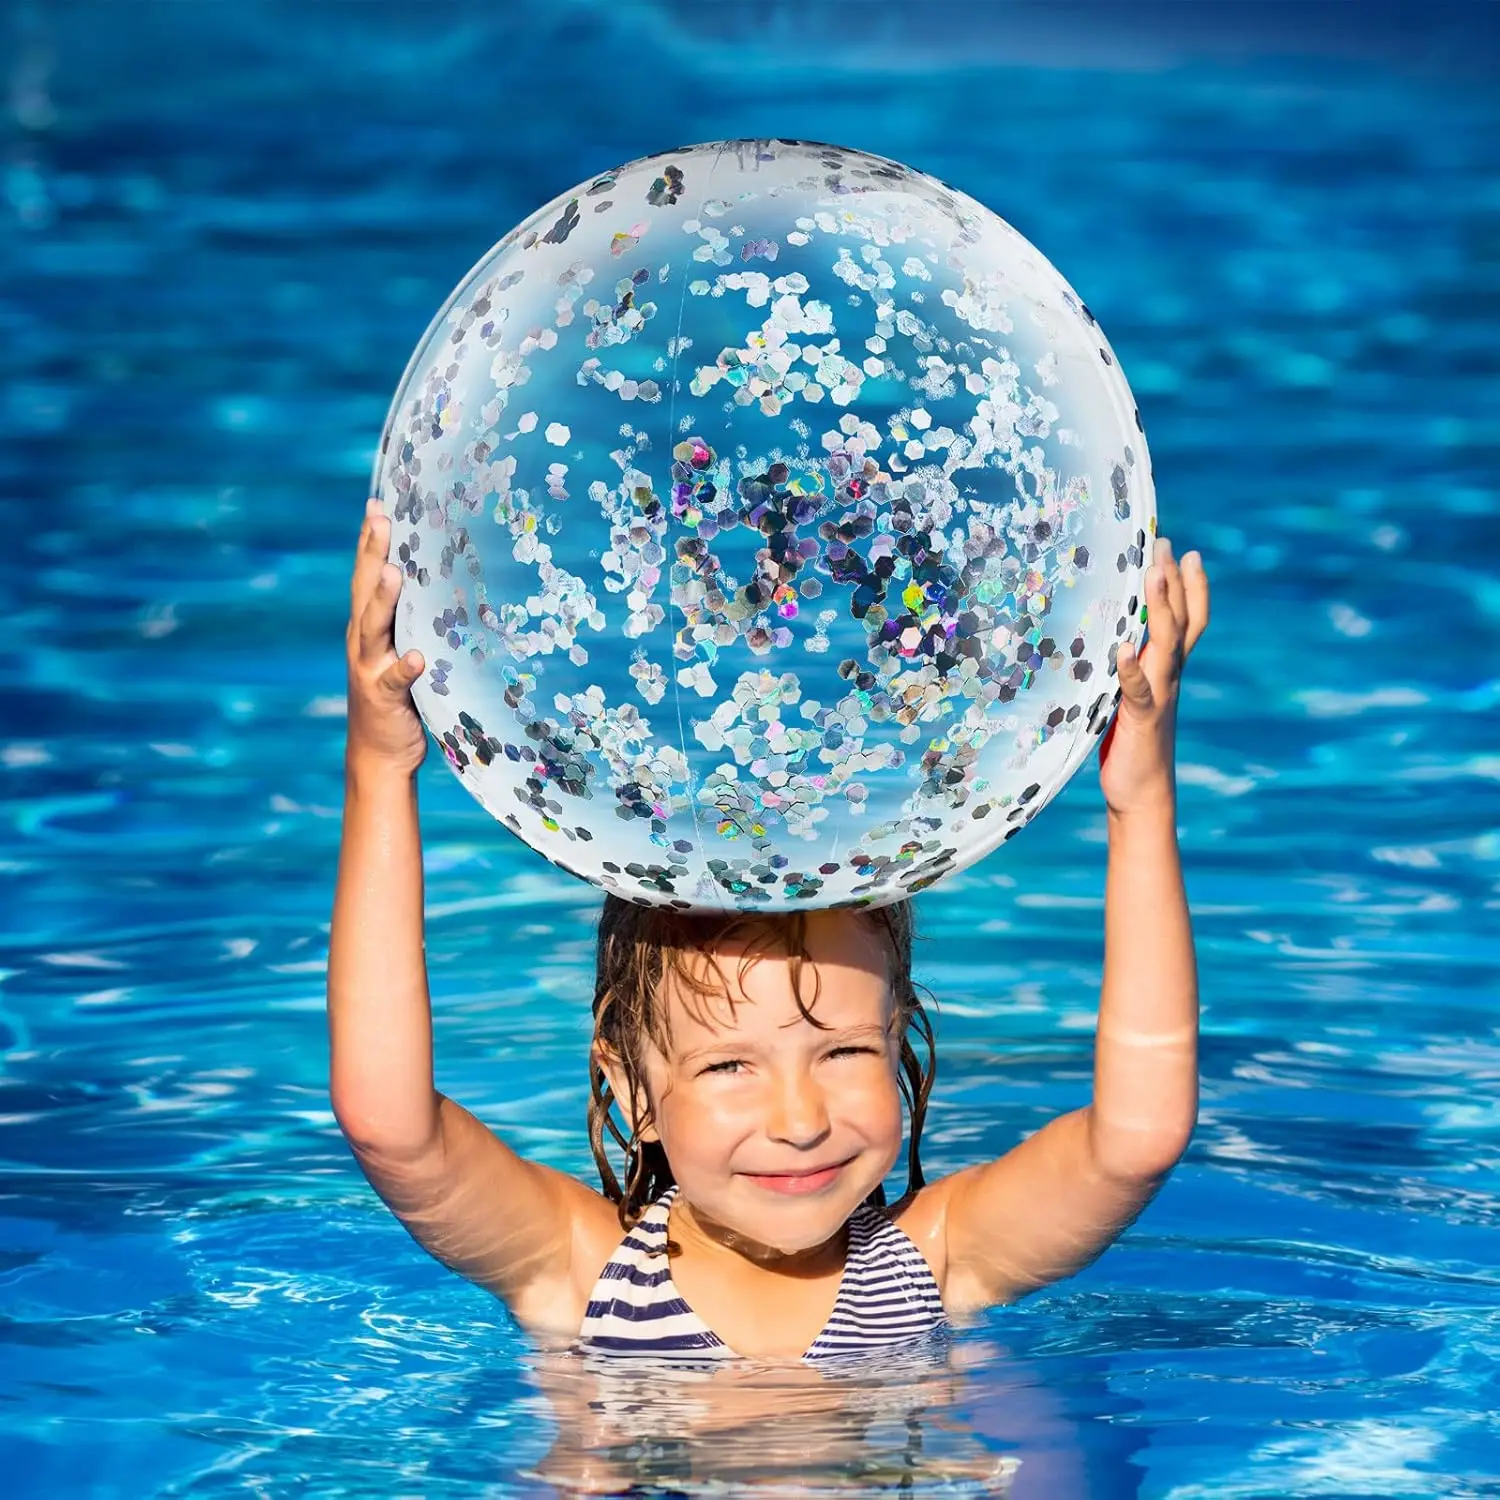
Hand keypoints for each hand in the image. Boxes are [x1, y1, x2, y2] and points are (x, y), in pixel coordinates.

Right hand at [345, 498, 427, 776]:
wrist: (380, 754)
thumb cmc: (400, 697)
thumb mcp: (404, 651)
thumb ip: (415, 621)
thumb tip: (446, 584)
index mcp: (368, 628)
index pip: (366, 576)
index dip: (369, 541)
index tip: (378, 504)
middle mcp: (363, 642)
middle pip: (365, 590)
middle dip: (372, 553)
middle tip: (380, 517)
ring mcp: (370, 669)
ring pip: (374, 628)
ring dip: (383, 600)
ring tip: (395, 573)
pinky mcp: (384, 698)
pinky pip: (396, 680)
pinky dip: (405, 667)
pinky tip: (417, 656)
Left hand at [1097, 535, 1209, 816]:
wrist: (1143, 793)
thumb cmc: (1132, 745)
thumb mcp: (1132, 697)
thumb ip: (1130, 669)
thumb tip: (1114, 639)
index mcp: (1168, 670)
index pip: (1189, 621)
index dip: (1192, 587)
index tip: (1185, 551)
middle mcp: (1170, 677)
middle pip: (1181, 621)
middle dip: (1175, 582)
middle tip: (1166, 544)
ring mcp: (1158, 696)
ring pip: (1166, 645)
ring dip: (1160, 609)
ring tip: (1153, 575)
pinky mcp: (1140, 719)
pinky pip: (1137, 690)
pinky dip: (1131, 669)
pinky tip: (1123, 648)